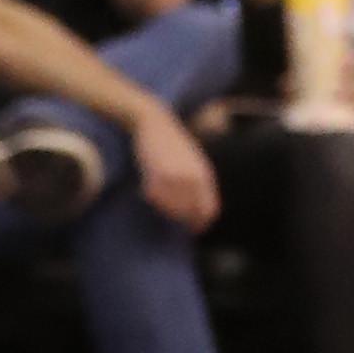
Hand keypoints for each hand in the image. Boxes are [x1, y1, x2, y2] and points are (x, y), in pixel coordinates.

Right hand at [132, 107, 218, 231]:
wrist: (155, 121)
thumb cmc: (172, 144)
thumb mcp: (193, 162)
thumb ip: (197, 183)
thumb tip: (197, 209)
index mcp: (205, 176)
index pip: (209, 210)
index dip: (200, 224)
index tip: (191, 231)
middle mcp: (194, 178)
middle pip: (190, 213)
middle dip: (179, 219)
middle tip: (166, 216)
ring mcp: (177, 176)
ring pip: (172, 208)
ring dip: (162, 208)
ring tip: (154, 199)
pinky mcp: (158, 172)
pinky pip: (154, 196)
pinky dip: (150, 197)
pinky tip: (144, 189)